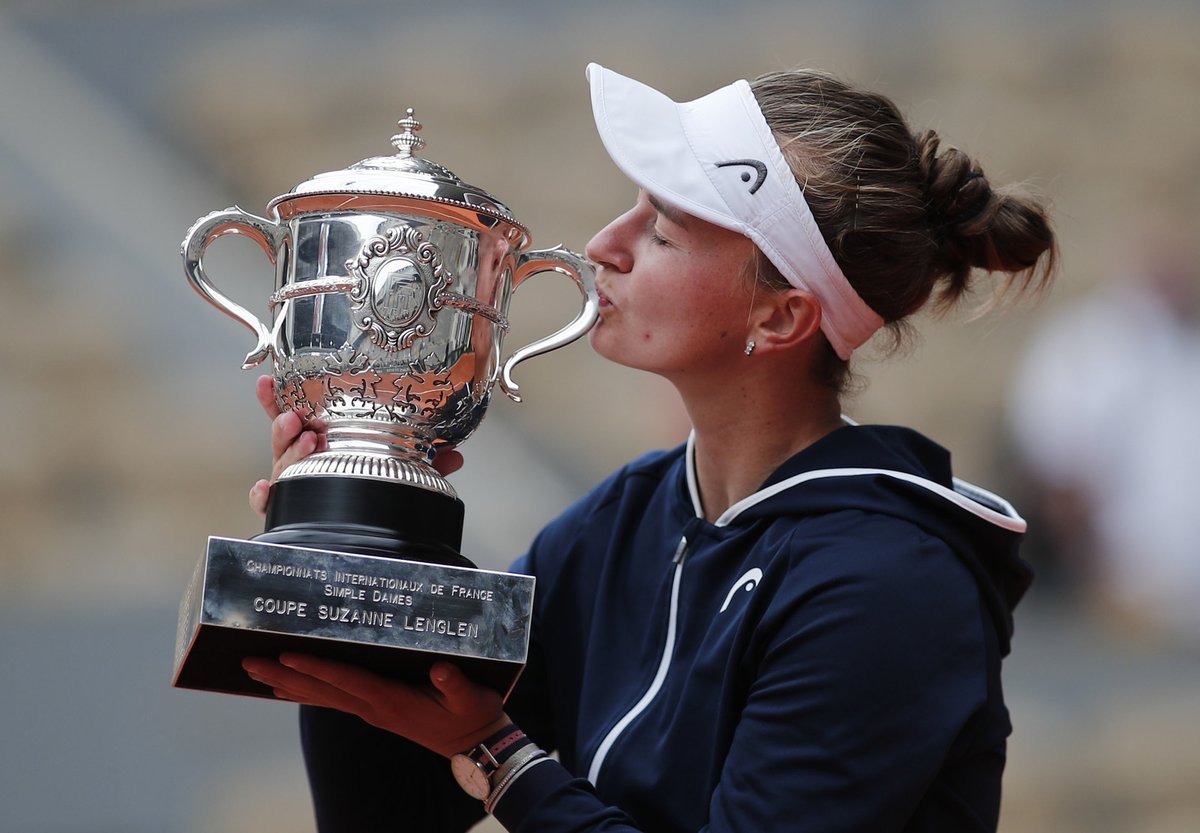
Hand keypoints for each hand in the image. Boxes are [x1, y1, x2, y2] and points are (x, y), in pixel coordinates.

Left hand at [242, 654, 508, 757]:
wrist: (475, 745)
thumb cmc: (474, 715)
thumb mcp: (471, 698)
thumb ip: (455, 684)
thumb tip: (441, 669)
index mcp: (392, 701)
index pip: (346, 680)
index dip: (316, 668)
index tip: (286, 657)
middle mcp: (374, 708)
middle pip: (321, 690)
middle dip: (284, 675)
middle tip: (248, 662)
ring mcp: (373, 712)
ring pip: (322, 697)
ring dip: (289, 684)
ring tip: (257, 673)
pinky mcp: (376, 711)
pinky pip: (334, 701)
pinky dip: (308, 692)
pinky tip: (290, 688)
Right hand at [247, 375, 465, 516]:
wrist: (362, 539)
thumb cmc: (374, 490)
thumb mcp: (401, 470)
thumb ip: (426, 461)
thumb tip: (456, 455)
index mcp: (324, 444)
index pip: (298, 416)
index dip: (280, 399)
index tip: (269, 382)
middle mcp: (305, 462)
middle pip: (285, 439)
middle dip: (287, 425)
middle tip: (298, 418)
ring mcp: (296, 487)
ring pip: (281, 465)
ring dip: (288, 450)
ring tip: (303, 439)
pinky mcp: (291, 511)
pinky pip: (271, 504)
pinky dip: (264, 496)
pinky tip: (266, 489)